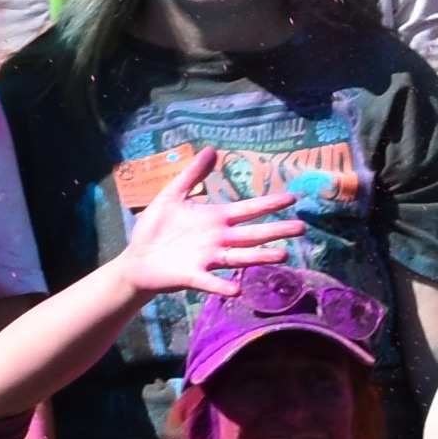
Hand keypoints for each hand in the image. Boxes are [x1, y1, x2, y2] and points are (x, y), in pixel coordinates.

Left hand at [105, 180, 306, 296]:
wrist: (137, 259)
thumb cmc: (155, 227)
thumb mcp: (172, 195)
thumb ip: (192, 175)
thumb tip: (211, 149)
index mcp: (215, 219)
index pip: (247, 209)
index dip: (268, 204)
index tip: (291, 197)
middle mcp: (218, 239)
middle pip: (252, 234)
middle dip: (276, 230)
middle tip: (301, 228)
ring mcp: (207, 259)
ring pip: (239, 257)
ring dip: (260, 256)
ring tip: (283, 255)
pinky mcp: (192, 276)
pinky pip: (211, 282)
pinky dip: (223, 286)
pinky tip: (238, 289)